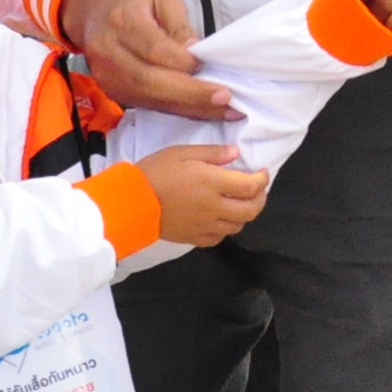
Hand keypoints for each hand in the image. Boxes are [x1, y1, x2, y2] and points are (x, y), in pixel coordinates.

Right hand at [60, 0, 234, 120]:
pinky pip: (148, 105)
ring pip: (150, 99)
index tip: (209, 65)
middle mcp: (109, 53)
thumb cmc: (134, 1)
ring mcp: (107, 77)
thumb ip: (178, 24)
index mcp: (122, 21)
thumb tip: (195, 51)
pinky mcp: (113, 92)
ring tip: (225, 111)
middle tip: (226, 99)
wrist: (93, 12)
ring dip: (190, 108)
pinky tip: (205, 111)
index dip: (182, 62)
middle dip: (191, 93)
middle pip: (150, 81)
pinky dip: (179, 110)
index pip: (154, 49)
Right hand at [135, 144, 267, 249]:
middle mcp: (214, 207)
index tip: (262, 172)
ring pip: (238, 226)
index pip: (251, 186)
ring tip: (239, 202)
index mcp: (212, 183)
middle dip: (260, 199)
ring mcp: (204, 225)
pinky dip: (226, 229)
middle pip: (251, 210)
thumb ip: (212, 154)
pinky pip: (219, 238)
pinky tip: (220, 218)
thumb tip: (236, 154)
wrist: (128, 203)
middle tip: (256, 189)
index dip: (262, 179)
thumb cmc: (154, 172)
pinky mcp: (193, 238)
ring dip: (244, 214)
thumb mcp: (182, 152)